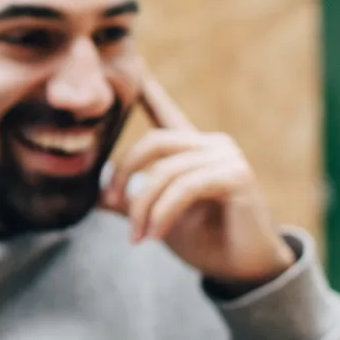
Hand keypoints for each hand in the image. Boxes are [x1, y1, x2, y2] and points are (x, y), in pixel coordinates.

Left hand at [99, 74, 294, 286]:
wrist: (243, 271)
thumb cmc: (206, 242)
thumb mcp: (159, 218)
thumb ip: (132, 202)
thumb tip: (96, 196)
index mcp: (193, 151)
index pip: (165, 114)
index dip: (149, 93)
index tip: (134, 69)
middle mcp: (212, 145)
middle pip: (153, 144)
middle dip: (123, 174)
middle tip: (109, 204)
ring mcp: (227, 157)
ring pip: (165, 171)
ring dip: (143, 207)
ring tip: (137, 236)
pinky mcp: (237, 176)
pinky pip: (185, 186)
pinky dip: (164, 212)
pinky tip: (156, 234)